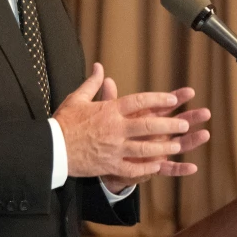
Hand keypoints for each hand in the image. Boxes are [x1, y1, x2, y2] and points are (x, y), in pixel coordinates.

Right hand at [53, 63, 208, 181]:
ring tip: (177, 145)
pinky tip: (157, 166)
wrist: (52, 148)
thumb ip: (93, 83)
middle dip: (169, 125)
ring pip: (145, 149)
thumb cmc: (64, 121)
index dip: (158, 100)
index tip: (173, 99)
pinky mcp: (109, 165)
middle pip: (147, 126)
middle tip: (184, 123)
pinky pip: (132, 168)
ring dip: (163, 147)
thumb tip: (99, 67)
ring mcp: (113, 149)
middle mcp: (115, 129)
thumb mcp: (77, 98)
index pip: (139, 101)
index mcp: (109, 110)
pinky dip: (146, 168)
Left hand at [99, 76, 210, 193]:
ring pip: (178, 145)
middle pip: (176, 124)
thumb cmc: (109, 133)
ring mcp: (157, 150)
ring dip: (191, 141)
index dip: (177, 98)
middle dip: (191, 118)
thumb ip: (110, 99)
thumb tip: (107, 79)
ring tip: (205, 134)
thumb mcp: (109, 115)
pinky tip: (193, 168)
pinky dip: (180, 169)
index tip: (190, 91)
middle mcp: (156, 133)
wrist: (103, 159)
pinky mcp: (153, 166)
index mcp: (147, 118)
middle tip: (205, 112)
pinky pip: (168, 169)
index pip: (164, 105)